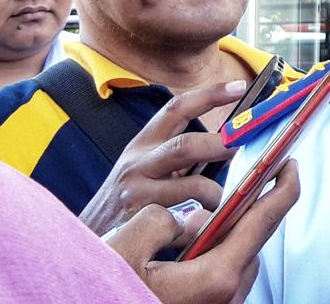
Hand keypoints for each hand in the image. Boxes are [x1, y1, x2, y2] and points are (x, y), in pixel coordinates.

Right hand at [79, 80, 245, 235]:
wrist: (86, 242)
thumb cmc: (127, 203)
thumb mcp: (143, 168)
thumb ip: (177, 154)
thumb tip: (231, 143)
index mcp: (142, 146)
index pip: (176, 109)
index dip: (210, 94)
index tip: (239, 86)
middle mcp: (137, 165)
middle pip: (185, 146)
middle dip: (220, 144)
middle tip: (243, 146)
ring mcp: (137, 195)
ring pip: (193, 187)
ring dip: (217, 194)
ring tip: (226, 203)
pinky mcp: (140, 226)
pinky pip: (186, 222)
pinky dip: (203, 224)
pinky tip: (207, 229)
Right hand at [104, 158, 299, 303]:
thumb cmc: (108, 297)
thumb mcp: (124, 251)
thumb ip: (157, 222)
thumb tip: (181, 217)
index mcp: (214, 277)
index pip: (263, 222)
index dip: (282, 188)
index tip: (290, 166)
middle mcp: (225, 295)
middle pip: (256, 238)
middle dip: (259, 204)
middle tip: (261, 178)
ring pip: (241, 255)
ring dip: (236, 229)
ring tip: (224, 208)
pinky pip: (226, 271)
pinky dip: (222, 249)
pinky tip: (201, 240)